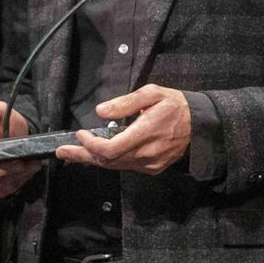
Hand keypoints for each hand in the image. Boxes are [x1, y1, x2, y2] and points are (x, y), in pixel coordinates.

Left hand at [56, 85, 191, 174]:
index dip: (91, 145)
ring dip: (94, 159)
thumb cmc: (176, 105)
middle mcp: (147, 153)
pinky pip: (126, 166)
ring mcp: (150, 164)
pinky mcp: (153, 168)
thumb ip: (125, 103)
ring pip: (115, 166)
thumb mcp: (152, 93)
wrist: (201, 125)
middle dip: (83, 156)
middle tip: (62, 152)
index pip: (111, 148)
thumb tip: (101, 111)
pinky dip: (110, 161)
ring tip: (73, 154)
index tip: (81, 134)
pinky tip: (98, 156)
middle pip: (108, 161)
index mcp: (146, 132)